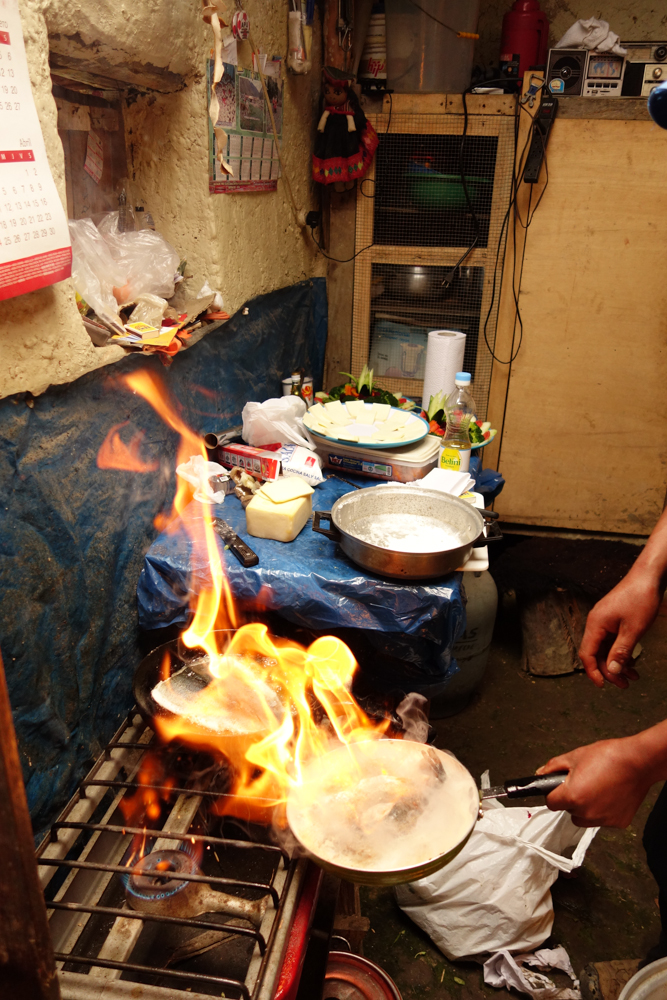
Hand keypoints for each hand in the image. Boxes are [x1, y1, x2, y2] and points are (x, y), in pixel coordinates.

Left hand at [537, 737, 655, 826]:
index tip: (558, 787)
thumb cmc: (609, 756)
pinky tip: (610, 794)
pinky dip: (603, 810)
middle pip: (568, 811)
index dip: (553, 793)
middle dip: (571, 799)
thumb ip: (553, 767)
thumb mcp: (575, 756)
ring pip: (584, 818)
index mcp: (572, 796)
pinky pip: (602, 820)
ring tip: (597, 788)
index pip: (551, 803)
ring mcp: (603, 820)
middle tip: (582, 782)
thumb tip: (541, 774)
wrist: (638, 762)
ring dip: (586, 807)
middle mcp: (587, 812)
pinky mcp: (618, 822)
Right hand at [578, 571, 661, 688]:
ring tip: (633, 676)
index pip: (586, 654)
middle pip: (596, 654)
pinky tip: (633, 661)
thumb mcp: (633, 630)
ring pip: (605, 649)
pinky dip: (621, 653)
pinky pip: (612, 641)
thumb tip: (611, 671)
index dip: (593, 672)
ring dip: (617, 664)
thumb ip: (620, 652)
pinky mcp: (613, 619)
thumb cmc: (640, 598)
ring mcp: (605, 621)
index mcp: (595, 624)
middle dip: (609, 671)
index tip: (603, 686)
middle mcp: (596, 623)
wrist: (648, 576)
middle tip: (625, 684)